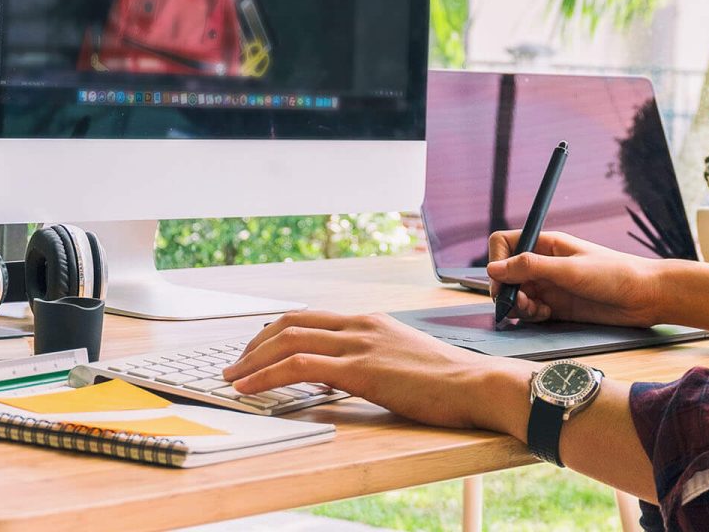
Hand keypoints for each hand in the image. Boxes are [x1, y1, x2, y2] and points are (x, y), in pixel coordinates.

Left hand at [222, 309, 532, 434]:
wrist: (476, 384)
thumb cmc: (448, 381)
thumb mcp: (404, 361)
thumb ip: (371, 361)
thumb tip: (341, 377)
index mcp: (371, 321)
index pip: (310, 319)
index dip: (275, 333)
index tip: (256, 350)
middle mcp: (361, 325)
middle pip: (291, 323)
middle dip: (255, 344)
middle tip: (235, 364)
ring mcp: (360, 345)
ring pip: (288, 341)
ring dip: (252, 360)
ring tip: (232, 378)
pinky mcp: (360, 370)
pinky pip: (299, 367)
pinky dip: (266, 376)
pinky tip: (250, 389)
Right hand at [485, 230, 668, 327]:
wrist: (645, 297)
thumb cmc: (614, 274)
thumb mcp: (570, 269)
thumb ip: (531, 268)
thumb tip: (493, 268)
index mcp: (547, 244)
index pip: (505, 244)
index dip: (497, 260)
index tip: (502, 279)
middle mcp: (545, 263)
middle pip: (506, 273)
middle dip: (506, 289)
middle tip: (518, 302)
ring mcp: (550, 285)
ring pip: (516, 294)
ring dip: (518, 304)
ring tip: (536, 310)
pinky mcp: (558, 306)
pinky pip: (531, 311)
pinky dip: (532, 315)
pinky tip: (547, 315)